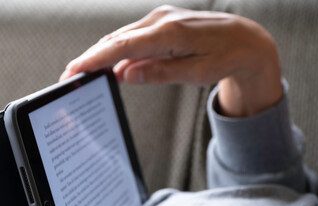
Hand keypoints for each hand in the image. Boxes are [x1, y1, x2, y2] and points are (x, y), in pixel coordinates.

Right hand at [60, 5, 282, 116]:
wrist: (246, 40)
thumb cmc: (226, 57)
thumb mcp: (197, 73)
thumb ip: (161, 73)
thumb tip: (126, 75)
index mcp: (170, 33)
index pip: (123, 47)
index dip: (95, 59)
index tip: (74, 70)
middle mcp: (162, 20)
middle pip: (117, 39)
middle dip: (92, 57)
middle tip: (71, 75)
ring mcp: (162, 18)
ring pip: (123, 37)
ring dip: (103, 54)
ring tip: (85, 72)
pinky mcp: (163, 22)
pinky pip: (134, 36)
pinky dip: (120, 50)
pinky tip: (112, 64)